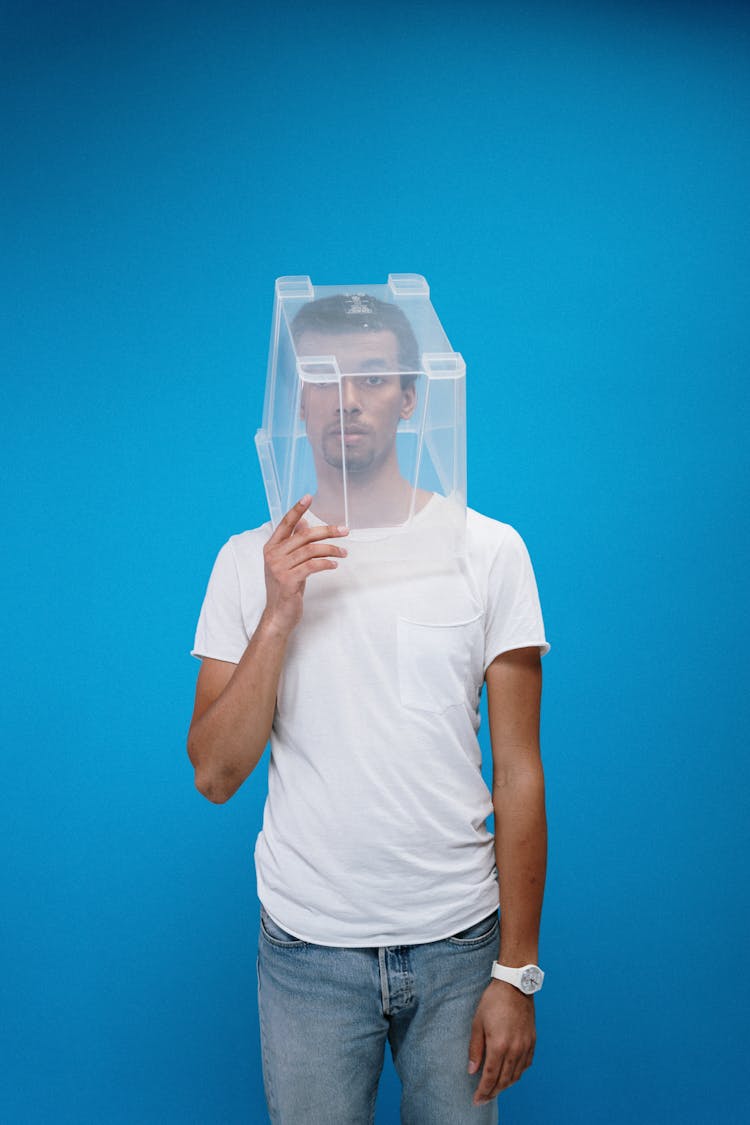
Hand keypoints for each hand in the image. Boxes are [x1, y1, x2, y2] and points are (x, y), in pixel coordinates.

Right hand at [262, 495, 348, 635]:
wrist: (278, 615)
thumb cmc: (285, 589)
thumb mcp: (289, 563)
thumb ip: (294, 544)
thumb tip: (304, 524)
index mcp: (271, 548)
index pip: (285, 523)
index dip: (296, 509)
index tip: (308, 497)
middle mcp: (273, 555)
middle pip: (304, 535)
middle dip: (327, 531)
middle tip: (344, 530)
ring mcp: (279, 568)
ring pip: (311, 550)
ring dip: (331, 549)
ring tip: (344, 552)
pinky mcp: (288, 580)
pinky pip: (312, 565)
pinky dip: (326, 562)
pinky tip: (335, 564)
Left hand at [468, 980, 535, 1104]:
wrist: (515, 985)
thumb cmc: (493, 1001)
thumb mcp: (478, 1023)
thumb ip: (475, 1049)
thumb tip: (472, 1070)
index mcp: (499, 1045)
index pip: (490, 1077)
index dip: (483, 1091)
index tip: (477, 1100)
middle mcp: (515, 1049)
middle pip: (504, 1080)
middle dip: (493, 1092)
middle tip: (484, 1098)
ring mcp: (526, 1046)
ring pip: (516, 1075)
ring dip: (505, 1085)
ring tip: (495, 1088)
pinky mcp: (532, 1041)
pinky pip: (526, 1065)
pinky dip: (517, 1073)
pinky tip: (510, 1073)